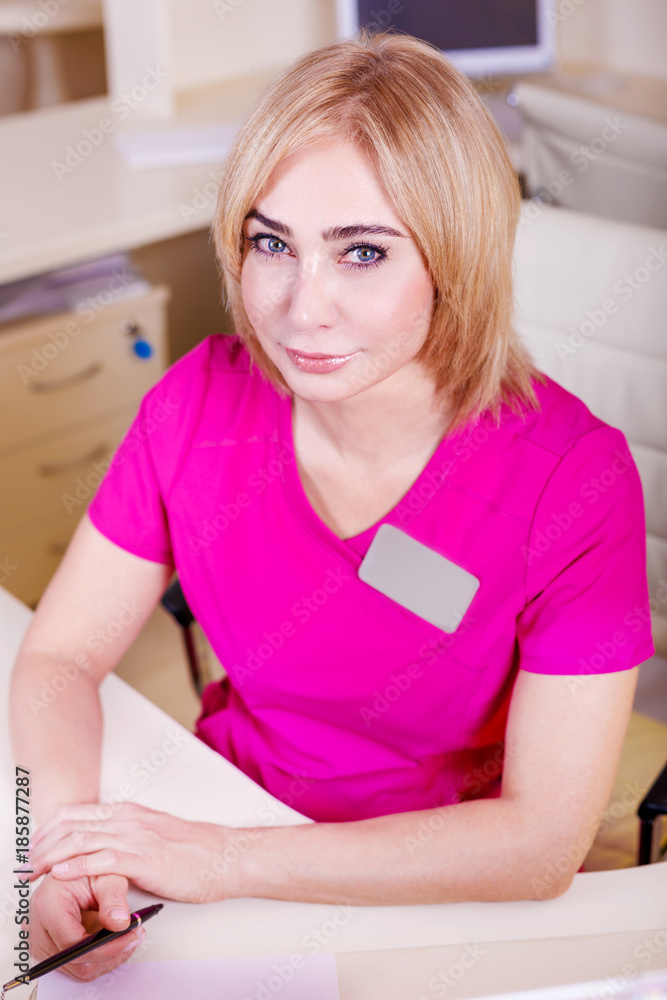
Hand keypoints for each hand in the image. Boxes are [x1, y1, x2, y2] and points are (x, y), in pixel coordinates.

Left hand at [29, 802, 252, 902]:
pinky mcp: (142, 858)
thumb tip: (113, 846)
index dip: (50, 829)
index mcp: (130, 812)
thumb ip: (133, 835)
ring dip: (50, 857)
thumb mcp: (158, 834)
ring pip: (80, 841)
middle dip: (43, 844)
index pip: (78, 813)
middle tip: (26, 862)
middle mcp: (128, 819)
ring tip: (32, 870)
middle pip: (72, 825)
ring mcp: (135, 837)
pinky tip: (59, 874)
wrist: (225, 856)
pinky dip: (75, 867)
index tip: (36, 845)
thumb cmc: (197, 851)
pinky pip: (100, 860)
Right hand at [29, 872, 144, 981]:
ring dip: (108, 958)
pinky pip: (77, 966)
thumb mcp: (107, 875)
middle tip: (136, 936)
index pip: (72, 942)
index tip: (129, 938)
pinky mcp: (51, 950)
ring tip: (130, 937)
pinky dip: (100, 958)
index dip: (104, 947)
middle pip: (75, 961)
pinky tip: (116, 942)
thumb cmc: (89, 868)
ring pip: (78, 969)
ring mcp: (42, 942)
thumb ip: (114, 899)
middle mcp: (38, 928)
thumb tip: (120, 924)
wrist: (76, 868)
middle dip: (110, 954)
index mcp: (47, 904)